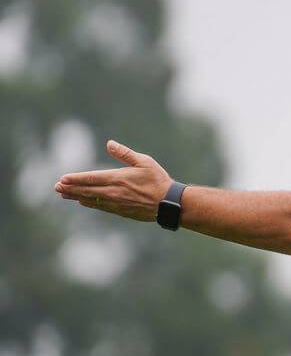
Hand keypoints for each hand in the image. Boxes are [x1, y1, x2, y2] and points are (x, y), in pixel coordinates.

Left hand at [55, 140, 172, 220]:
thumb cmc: (158, 180)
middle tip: (57, 188)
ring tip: (65, 195)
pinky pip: (102, 207)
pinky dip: (90, 204)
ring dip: (77, 197)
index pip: (91, 178)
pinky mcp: (122, 211)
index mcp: (118, 178)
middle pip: (87, 191)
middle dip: (71, 189)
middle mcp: (114, 192)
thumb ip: (125, 153)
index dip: (76, 179)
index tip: (62, 179)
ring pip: (92, 200)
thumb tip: (109, 143)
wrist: (168, 204)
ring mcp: (117, 203)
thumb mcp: (144, 162)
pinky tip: (84, 202)